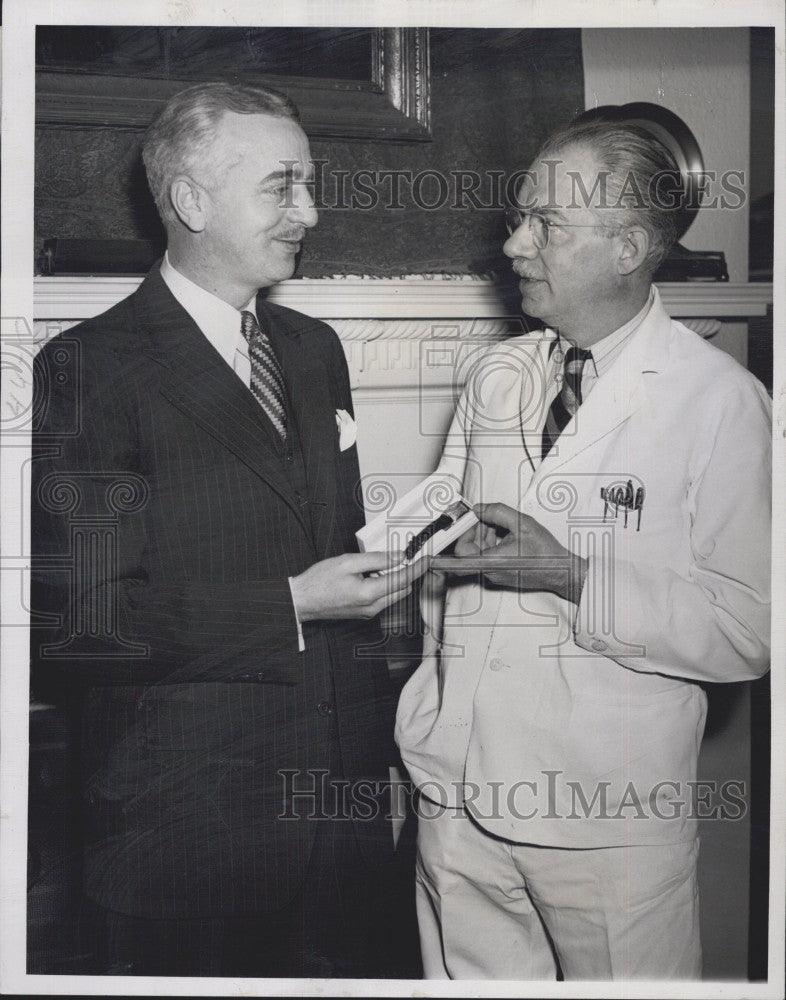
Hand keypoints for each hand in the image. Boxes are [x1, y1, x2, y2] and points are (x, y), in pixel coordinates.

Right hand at [290, 551, 428, 621]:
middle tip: (406, 556)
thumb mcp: (348, 562)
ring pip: (394, 595)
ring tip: (380, 565)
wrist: (302, 600)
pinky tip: (372, 575)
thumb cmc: (318, 582)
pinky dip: (385, 586)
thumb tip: (399, 557)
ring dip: (395, 580)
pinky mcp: (364, 614)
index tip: (427, 559)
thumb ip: (376, 559)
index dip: (418, 568)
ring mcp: (368, 613)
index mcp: (369, 594)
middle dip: (408, 573)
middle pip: (402, 589)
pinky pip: (383, 599)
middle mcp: (372, 607)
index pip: (403, 579)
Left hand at [432, 502, 586, 604]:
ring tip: (503, 527)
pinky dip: (491, 544)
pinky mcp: (499, 574)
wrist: (562, 572)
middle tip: (485, 518)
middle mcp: (490, 571)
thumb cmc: (545, 552)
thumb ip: (497, 512)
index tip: (435, 549)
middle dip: (473, 532)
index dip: (448, 550)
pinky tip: (506, 536)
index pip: (458, 559)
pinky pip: (486, 558)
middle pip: (467, 551)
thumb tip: (479, 509)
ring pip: (477, 553)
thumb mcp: (522, 523)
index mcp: (492, 561)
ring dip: (484, 537)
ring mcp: (494, 575)